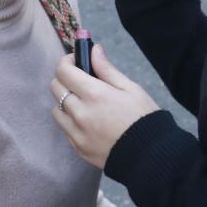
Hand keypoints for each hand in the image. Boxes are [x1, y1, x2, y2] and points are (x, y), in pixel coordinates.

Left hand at [50, 45, 159, 169]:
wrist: (151, 157)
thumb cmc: (144, 118)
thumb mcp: (130, 88)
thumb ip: (107, 68)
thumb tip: (94, 49)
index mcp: (94, 95)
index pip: (63, 71)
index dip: (67, 61)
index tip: (76, 60)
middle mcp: (80, 114)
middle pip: (55, 88)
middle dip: (65, 78)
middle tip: (81, 80)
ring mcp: (77, 133)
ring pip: (56, 109)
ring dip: (65, 102)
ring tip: (85, 103)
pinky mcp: (78, 148)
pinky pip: (65, 129)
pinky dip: (71, 121)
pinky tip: (88, 121)